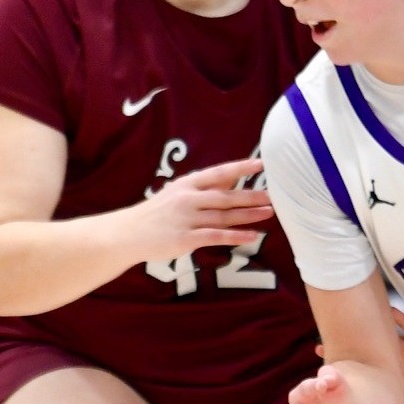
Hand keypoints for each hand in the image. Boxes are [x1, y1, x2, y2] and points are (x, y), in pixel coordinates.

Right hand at [127, 157, 273, 260]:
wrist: (128, 233)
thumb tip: (231, 180)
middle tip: (275, 194)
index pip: (219, 172)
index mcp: (187, 184)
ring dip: (249, 215)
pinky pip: (216, 237)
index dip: (241, 168)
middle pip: (226, 196)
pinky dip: (236, 236)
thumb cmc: (157, 213)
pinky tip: (252, 236)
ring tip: (270, 213)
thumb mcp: (177, 193)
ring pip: (224, 216)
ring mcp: (187, 218)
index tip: (262, 164)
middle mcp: (188, 198)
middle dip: (252, 195)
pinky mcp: (185, 238)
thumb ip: (203, 188)